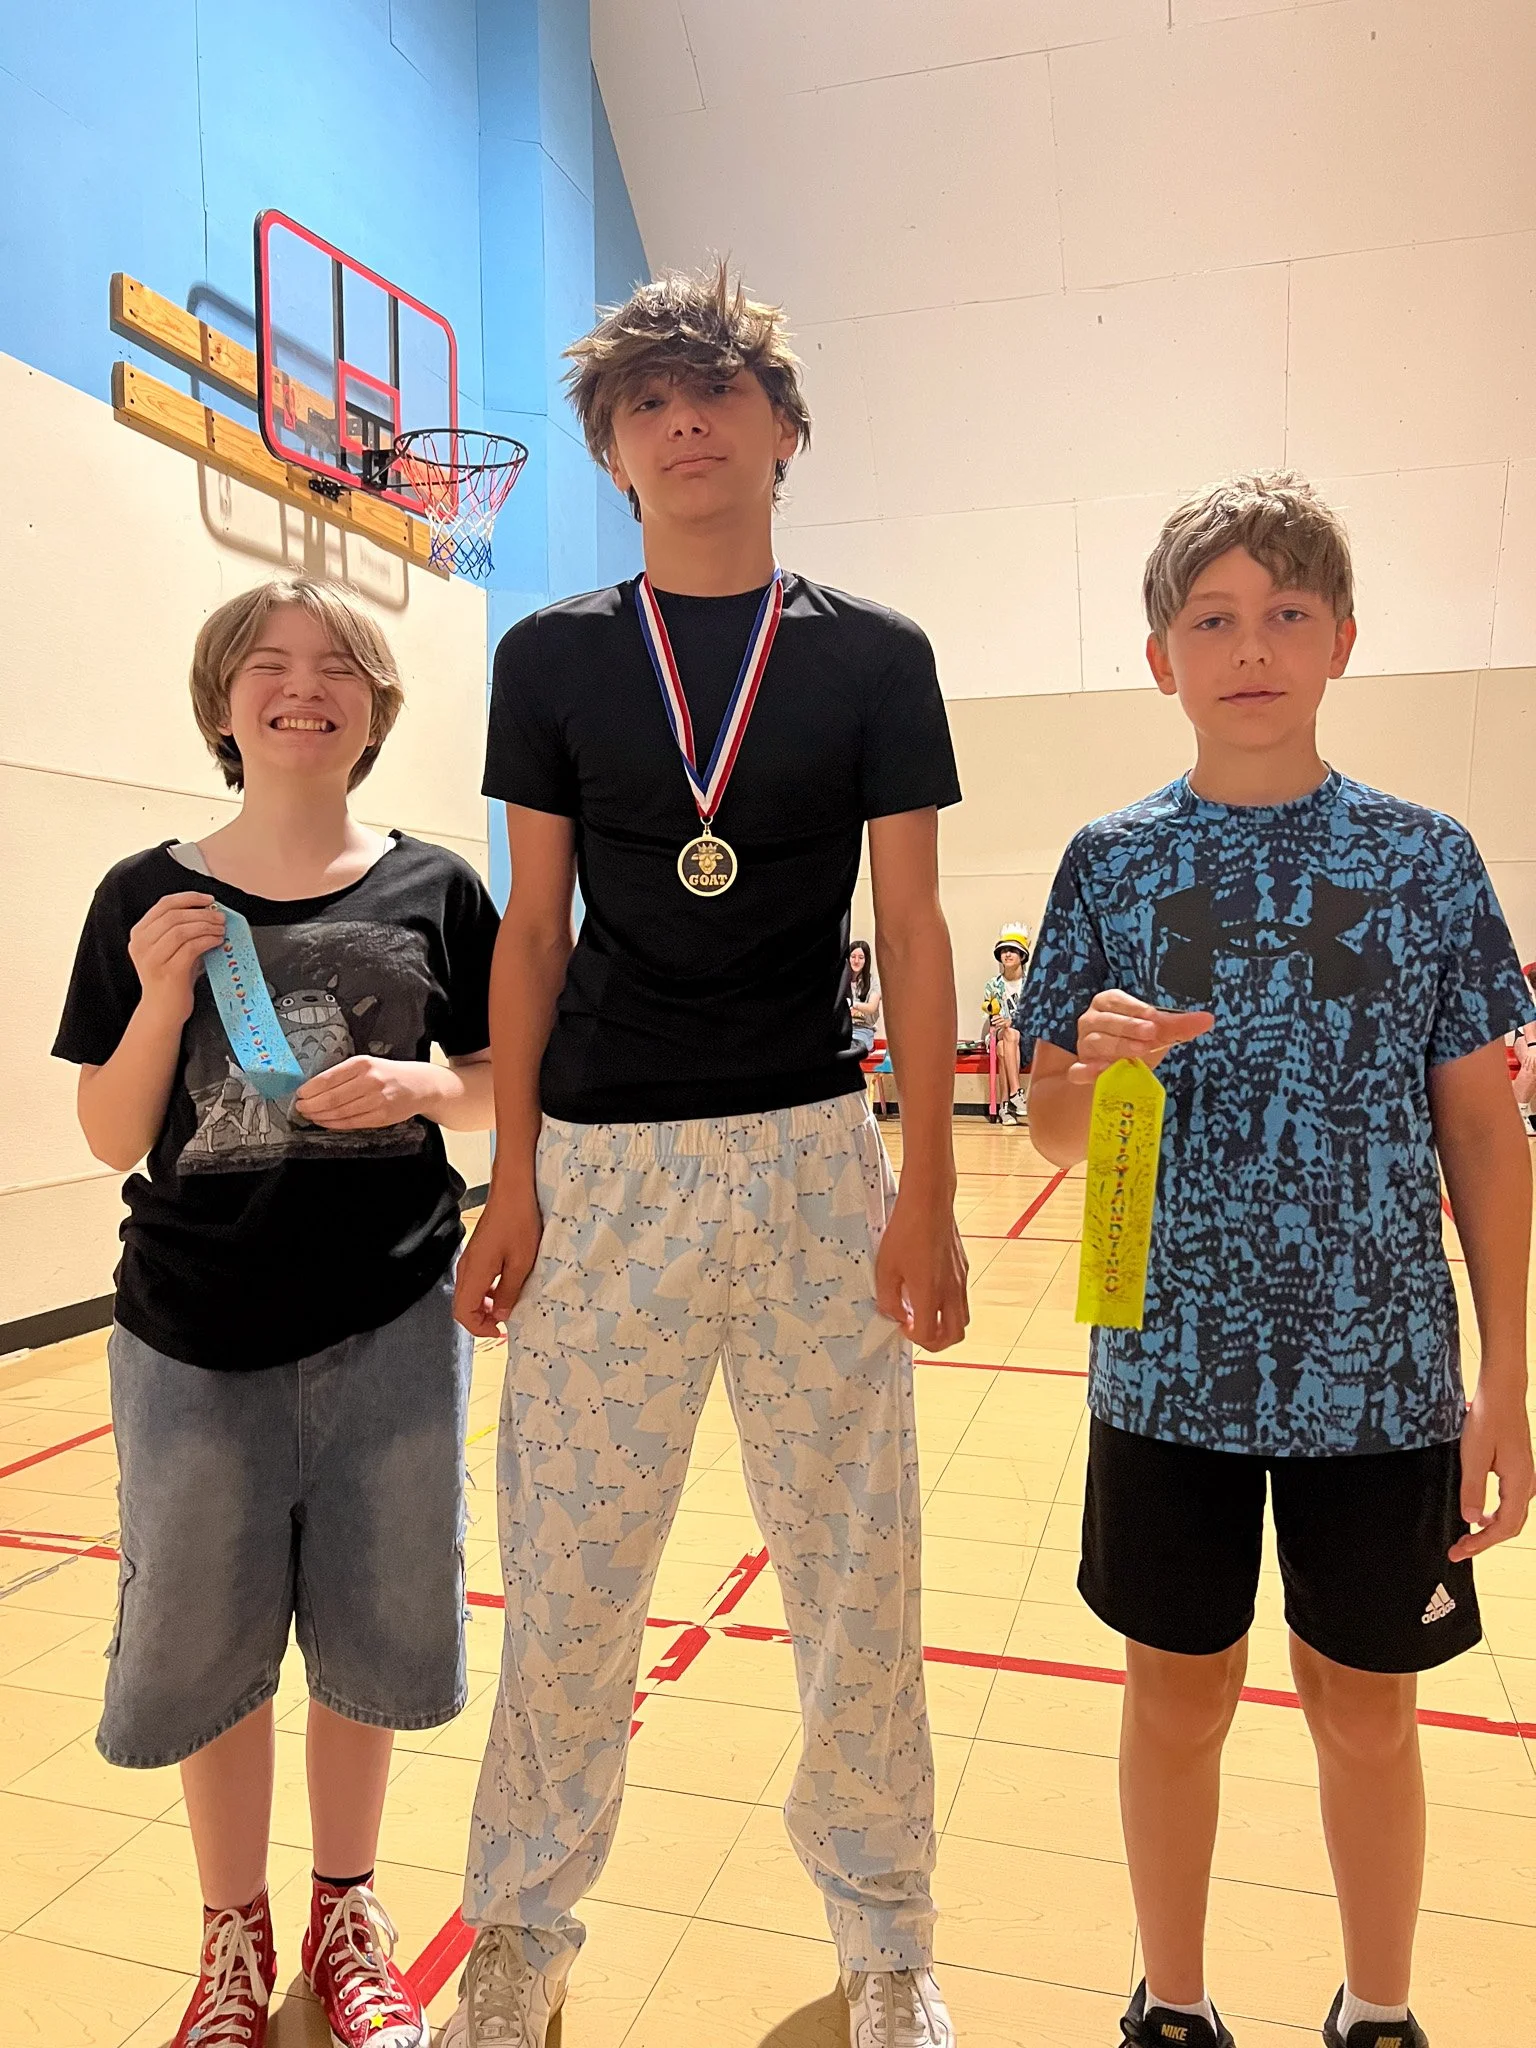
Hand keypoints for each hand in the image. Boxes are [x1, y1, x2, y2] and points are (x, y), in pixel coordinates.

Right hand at [129, 893, 225, 1024]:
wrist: (162, 1011)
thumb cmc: (170, 979)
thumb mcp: (171, 949)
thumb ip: (182, 929)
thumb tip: (210, 912)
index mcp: (139, 934)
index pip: (164, 905)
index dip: (189, 898)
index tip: (208, 900)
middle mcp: (141, 944)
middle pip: (174, 915)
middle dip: (202, 913)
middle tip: (220, 917)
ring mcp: (152, 959)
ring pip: (182, 930)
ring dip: (206, 926)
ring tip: (221, 929)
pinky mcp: (167, 972)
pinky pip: (191, 947)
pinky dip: (207, 940)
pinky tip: (218, 941)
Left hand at [294, 1056, 442, 1129]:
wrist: (421, 1085)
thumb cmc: (389, 1073)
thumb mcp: (368, 1064)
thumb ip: (344, 1074)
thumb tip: (313, 1089)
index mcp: (363, 1064)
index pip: (327, 1079)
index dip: (310, 1090)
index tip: (299, 1094)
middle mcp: (370, 1081)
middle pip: (331, 1098)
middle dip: (311, 1106)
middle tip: (300, 1108)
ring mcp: (376, 1101)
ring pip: (339, 1113)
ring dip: (320, 1116)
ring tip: (309, 1115)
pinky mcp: (381, 1117)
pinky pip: (351, 1123)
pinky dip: (334, 1124)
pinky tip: (325, 1122)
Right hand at [454, 1185, 544, 1336]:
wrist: (513, 1191)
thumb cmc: (519, 1223)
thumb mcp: (521, 1263)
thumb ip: (508, 1292)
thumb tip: (499, 1315)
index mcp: (474, 1272)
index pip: (462, 1312)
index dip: (479, 1328)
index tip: (500, 1331)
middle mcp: (466, 1267)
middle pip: (461, 1306)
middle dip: (479, 1321)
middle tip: (502, 1324)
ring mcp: (470, 1259)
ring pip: (467, 1294)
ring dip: (482, 1307)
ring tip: (505, 1308)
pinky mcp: (477, 1252)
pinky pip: (474, 1281)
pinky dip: (484, 1292)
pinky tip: (504, 1289)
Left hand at [875, 1189, 968, 1350]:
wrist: (929, 1201)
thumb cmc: (906, 1230)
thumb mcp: (885, 1267)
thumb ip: (889, 1299)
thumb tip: (896, 1315)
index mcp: (929, 1293)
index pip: (929, 1336)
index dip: (914, 1338)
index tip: (902, 1325)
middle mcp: (950, 1291)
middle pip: (954, 1335)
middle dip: (936, 1342)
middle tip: (918, 1331)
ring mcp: (960, 1280)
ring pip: (962, 1319)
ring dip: (945, 1325)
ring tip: (925, 1313)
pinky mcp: (964, 1267)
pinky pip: (962, 1297)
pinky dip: (949, 1305)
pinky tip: (930, 1288)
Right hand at [1069, 989, 1213, 1084]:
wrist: (1116, 1076)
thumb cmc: (1136, 1045)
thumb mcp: (1158, 1034)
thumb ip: (1179, 1026)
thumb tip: (1208, 1019)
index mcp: (1108, 1005)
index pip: (1116, 1000)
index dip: (1135, 1009)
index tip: (1154, 1018)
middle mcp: (1091, 1021)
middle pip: (1105, 1020)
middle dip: (1129, 1026)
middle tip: (1151, 1033)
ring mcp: (1083, 1046)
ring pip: (1094, 1042)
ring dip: (1117, 1046)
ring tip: (1138, 1052)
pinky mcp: (1079, 1070)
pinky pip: (1078, 1070)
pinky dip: (1086, 1071)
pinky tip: (1099, 1073)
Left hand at [1451, 1380, 1534, 1560]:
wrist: (1502, 1394)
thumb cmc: (1489, 1419)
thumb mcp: (1474, 1455)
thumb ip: (1473, 1488)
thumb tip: (1471, 1519)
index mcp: (1518, 1483)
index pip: (1503, 1527)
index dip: (1481, 1544)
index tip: (1459, 1551)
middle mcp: (1526, 1484)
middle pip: (1510, 1525)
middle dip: (1484, 1540)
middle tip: (1459, 1548)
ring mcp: (1524, 1477)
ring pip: (1511, 1514)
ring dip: (1489, 1528)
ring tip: (1467, 1534)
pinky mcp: (1517, 1470)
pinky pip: (1509, 1501)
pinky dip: (1494, 1513)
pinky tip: (1478, 1512)